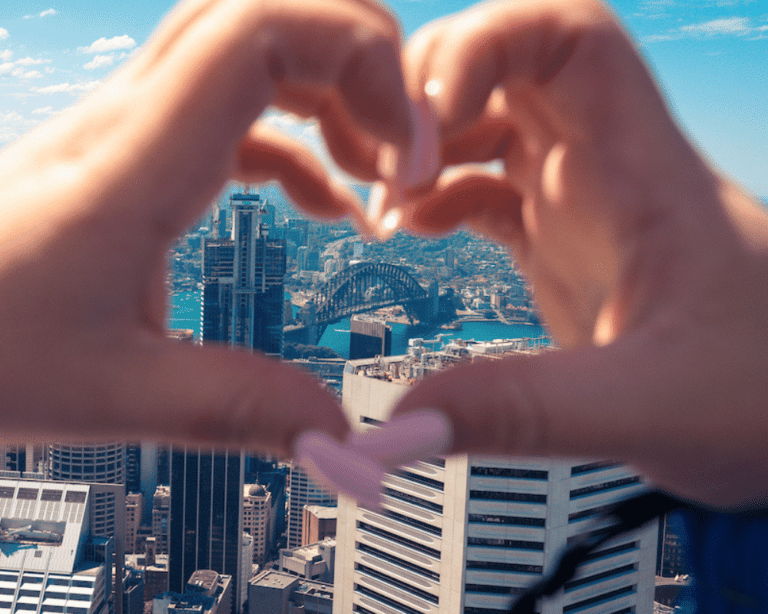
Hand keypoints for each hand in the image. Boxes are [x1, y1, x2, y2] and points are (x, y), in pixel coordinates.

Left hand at [0, 0, 413, 455]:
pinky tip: (327, 204)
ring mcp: (133, 133)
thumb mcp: (106, 394)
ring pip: (252, 47)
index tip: (404, 157)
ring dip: (334, 97)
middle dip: (359, 62)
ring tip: (377, 180)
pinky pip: (238, 114)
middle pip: (265, 9)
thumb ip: (233, 412)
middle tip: (403, 154)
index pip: (259, 31)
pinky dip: (302, 145)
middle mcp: (132, 123)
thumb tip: (339, 438)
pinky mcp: (138, 160)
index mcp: (130, 163)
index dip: (357, 63)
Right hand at [377, 0, 767, 507]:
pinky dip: (439, 197)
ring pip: (489, 122)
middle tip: (391, 160)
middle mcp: (606, 168)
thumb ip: (527, 412)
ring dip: (427, 147)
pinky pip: (485, 187)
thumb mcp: (650, 407)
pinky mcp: (558, 242)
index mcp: (641, 170)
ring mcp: (578, 202)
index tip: (428, 115)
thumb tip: (403, 423)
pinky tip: (412, 230)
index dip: (488, 43)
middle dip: (432, 89)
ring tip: (386, 204)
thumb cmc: (762, 394)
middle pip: (510, 62)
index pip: (569, 38)